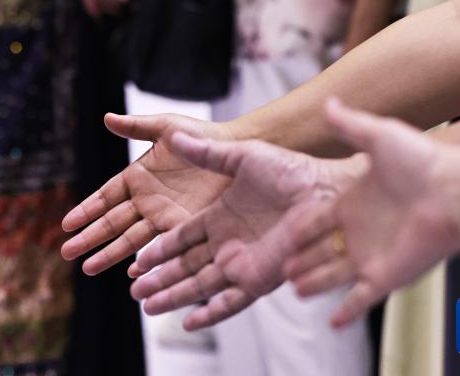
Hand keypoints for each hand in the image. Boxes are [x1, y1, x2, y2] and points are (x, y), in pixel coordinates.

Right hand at [61, 113, 234, 274]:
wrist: (236, 150)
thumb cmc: (201, 135)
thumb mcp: (165, 127)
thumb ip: (136, 127)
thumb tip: (106, 118)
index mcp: (137, 176)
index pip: (105, 197)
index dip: (86, 210)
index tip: (67, 224)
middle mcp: (146, 200)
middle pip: (111, 223)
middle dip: (89, 238)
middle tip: (67, 253)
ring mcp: (163, 216)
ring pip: (130, 239)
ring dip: (109, 255)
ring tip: (88, 269)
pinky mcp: (183, 227)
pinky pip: (160, 246)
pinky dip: (146, 260)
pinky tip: (133, 273)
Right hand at [129, 134, 363, 329]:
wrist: (326, 190)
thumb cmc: (291, 169)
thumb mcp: (240, 156)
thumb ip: (206, 153)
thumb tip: (176, 137)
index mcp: (220, 215)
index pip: (181, 237)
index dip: (159, 250)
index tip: (136, 258)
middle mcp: (229, 242)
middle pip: (185, 266)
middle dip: (159, 279)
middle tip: (133, 290)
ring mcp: (243, 262)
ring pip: (200, 285)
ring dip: (174, 296)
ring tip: (147, 307)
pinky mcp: (261, 277)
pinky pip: (232, 301)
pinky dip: (211, 312)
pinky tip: (190, 322)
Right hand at [283, 98, 459, 328]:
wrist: (457, 192)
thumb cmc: (423, 161)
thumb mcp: (379, 136)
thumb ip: (349, 123)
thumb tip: (329, 102)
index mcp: (354, 202)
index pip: (318, 218)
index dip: (299, 227)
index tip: (280, 232)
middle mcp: (361, 231)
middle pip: (321, 249)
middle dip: (299, 259)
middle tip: (277, 267)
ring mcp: (373, 255)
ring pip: (334, 275)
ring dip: (314, 283)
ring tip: (292, 288)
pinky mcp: (385, 275)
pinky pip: (361, 299)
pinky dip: (347, 312)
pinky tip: (331, 322)